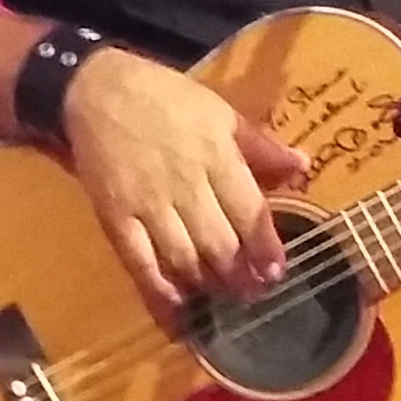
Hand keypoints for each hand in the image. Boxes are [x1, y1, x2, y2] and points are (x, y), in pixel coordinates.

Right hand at [60, 44, 303, 315]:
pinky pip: (139, 263)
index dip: (265, 247)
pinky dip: (159, 292)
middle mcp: (185, 184)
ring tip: (222, 299)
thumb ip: (261, 145)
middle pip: (218, 243)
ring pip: (183, 258)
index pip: (249, 211)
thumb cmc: (166, 99)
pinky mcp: (114, 216)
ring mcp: (147, 203)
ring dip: (206, 286)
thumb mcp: (220, 112)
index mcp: (216, 155)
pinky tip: (177, 310)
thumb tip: (303, 167)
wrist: (97, 90)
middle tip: (252, 294)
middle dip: (239, 277)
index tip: (276, 272)